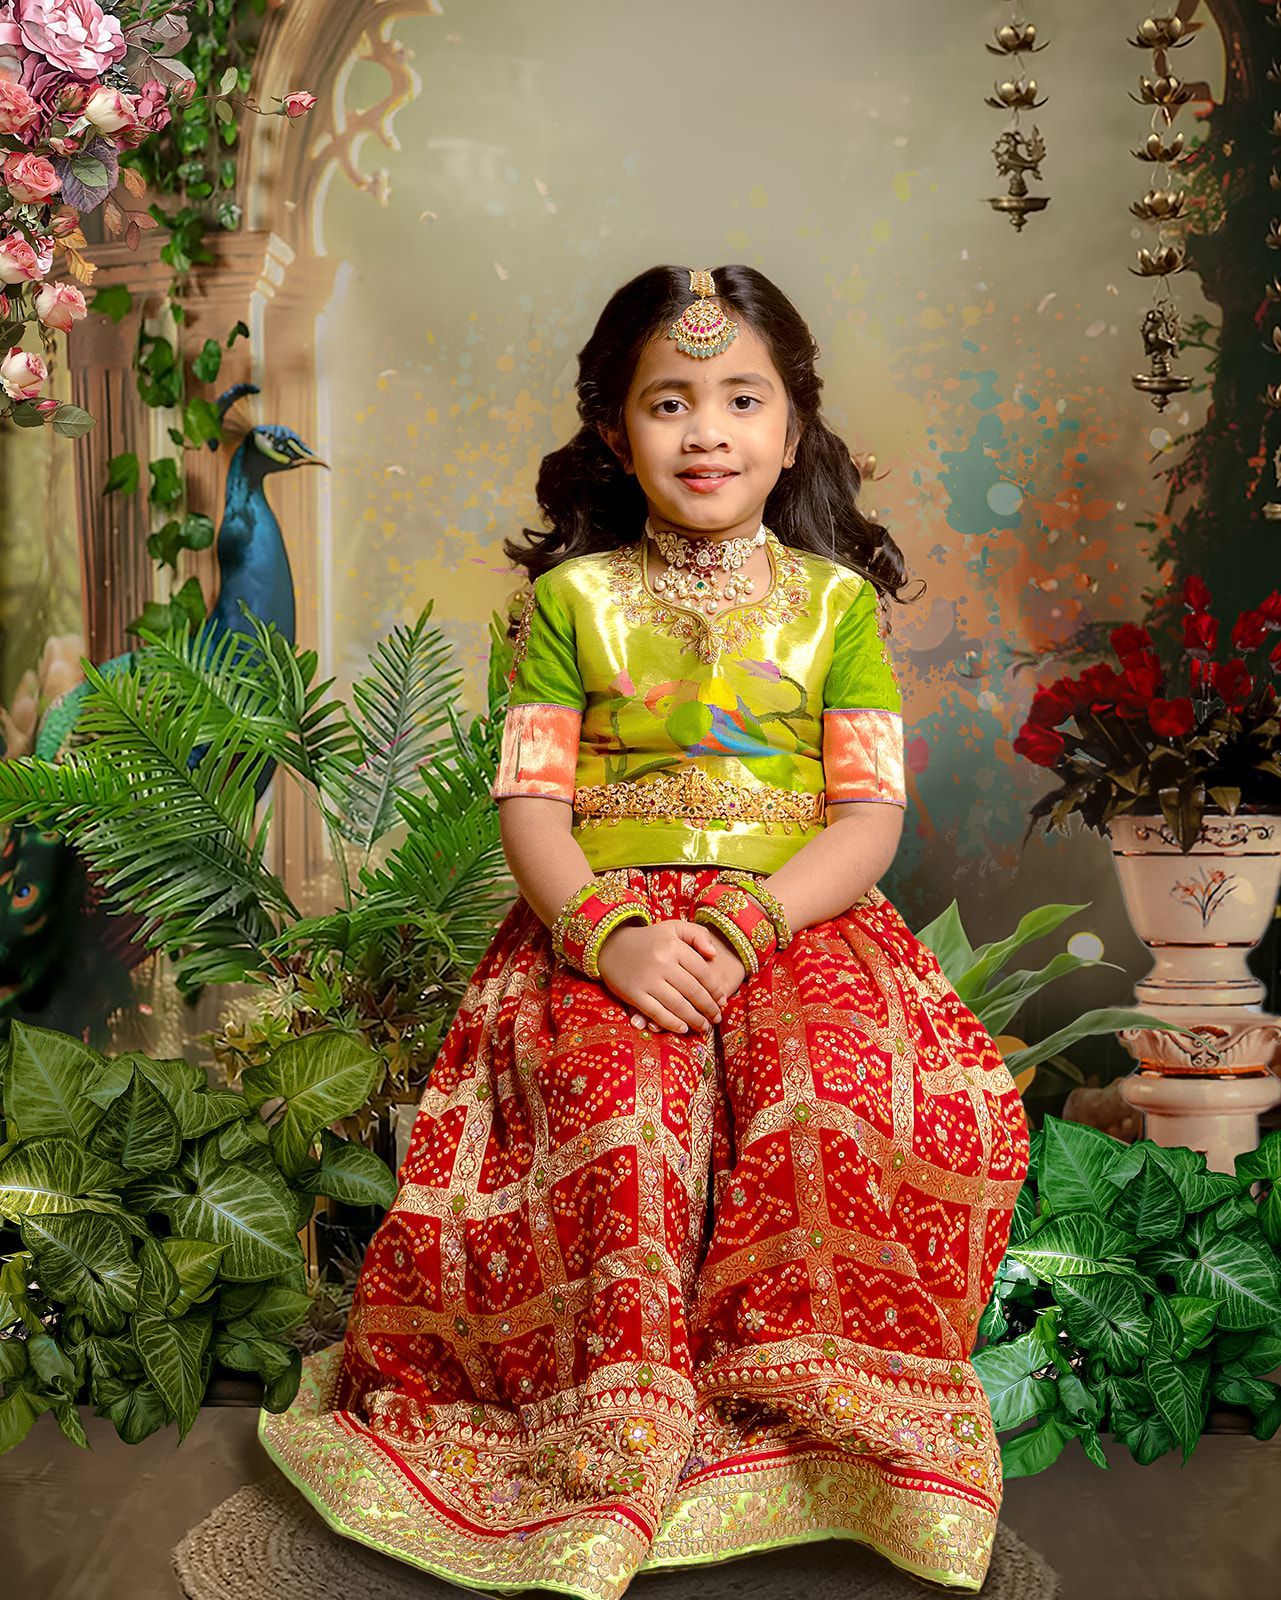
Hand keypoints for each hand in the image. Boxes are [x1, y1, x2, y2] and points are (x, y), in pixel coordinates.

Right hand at [596, 919, 723, 1035]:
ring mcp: (647, 980)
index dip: (715, 989)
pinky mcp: (634, 995)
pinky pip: (657, 1013)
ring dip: (695, 1019)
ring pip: (678, 1005)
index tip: (722, 1001)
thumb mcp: (673, 928)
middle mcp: (662, 963)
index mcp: (673, 946)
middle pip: (693, 991)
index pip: (702, 972)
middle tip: (717, 1018)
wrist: (610, 946)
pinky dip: (672, 1023)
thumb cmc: (649, 939)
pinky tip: (683, 1028)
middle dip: (709, 1008)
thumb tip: (714, 954)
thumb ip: (697, 935)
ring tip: (704, 1027)